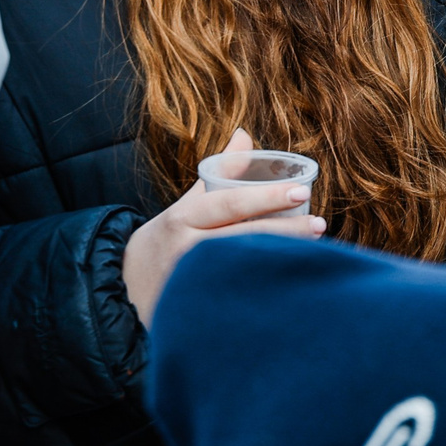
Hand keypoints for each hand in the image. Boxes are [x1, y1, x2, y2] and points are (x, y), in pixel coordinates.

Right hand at [120, 130, 324, 324]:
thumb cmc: (167, 238)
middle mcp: (186, 250)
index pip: (230, 204)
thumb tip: (246, 135)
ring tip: (316, 254)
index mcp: (183, 218)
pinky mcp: (197, 310)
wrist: (125, 288)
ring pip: (241, 270)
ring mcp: (191, 283)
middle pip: (242, 238)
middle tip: (320, 224)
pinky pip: (236, 299)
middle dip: (285, 232)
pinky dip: (263, 292)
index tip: (302, 191)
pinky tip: (291, 288)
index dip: (266, 197)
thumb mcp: (188, 203)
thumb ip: (220, 173)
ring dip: (279, 261)